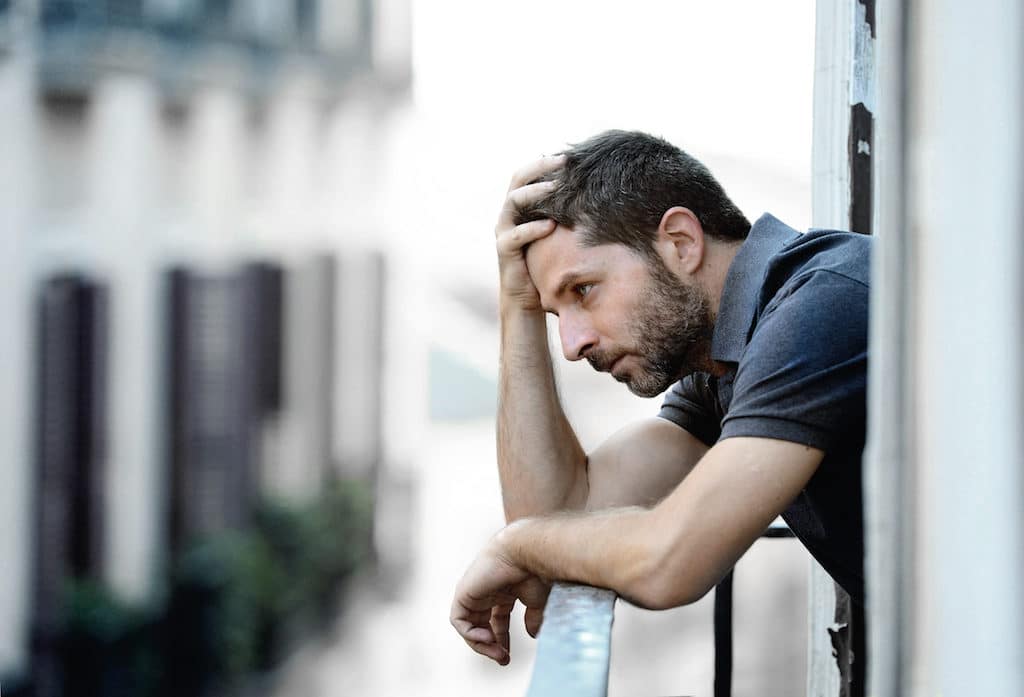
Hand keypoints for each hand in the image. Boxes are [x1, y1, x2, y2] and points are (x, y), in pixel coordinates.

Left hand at [450, 537, 549, 664]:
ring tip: (498, 653)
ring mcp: (474, 592)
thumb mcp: (536, 601)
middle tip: (504, 660)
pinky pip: (459, 621)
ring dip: (482, 645)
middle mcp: (486, 592)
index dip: (502, 640)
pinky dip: (470, 634)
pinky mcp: (464, 593)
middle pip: (482, 626)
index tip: (509, 656)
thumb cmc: (534, 571)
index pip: (497, 620)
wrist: (526, 552)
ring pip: (469, 627)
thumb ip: (533, 618)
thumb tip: (533, 636)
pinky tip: (488, 639)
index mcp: (503, 591)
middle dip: (491, 646)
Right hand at [495, 155, 563, 310]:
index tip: (568, 156)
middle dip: (540, 168)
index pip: (526, 174)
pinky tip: (551, 225)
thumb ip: (563, 212)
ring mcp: (504, 231)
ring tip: (556, 188)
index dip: (543, 162)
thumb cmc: (546, 261)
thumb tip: (593, 192)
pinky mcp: (504, 250)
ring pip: (513, 201)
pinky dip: (533, 228)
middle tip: (563, 162)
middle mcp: (508, 214)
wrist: (528, 297)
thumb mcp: (557, 232)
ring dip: (535, 192)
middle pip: (518, 179)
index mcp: (519, 206)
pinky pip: (516, 235)